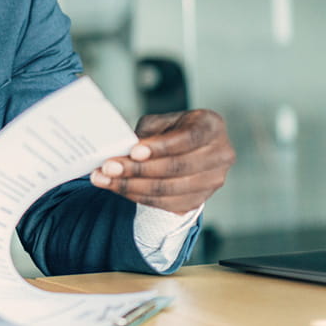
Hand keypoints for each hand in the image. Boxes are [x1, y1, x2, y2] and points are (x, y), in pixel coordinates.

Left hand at [90, 109, 235, 213]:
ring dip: (132, 186)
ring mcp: (213, 180)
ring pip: (170, 190)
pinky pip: (167, 204)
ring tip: (104, 180)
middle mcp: (220, 154)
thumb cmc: (173, 130)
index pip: (187, 138)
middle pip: (177, 167)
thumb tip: (125, 150)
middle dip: (138, 169)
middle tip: (108, 167)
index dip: (160, 147)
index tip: (134, 152)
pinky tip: (119, 189)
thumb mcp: (161, 122)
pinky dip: (139, 197)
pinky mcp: (200, 200)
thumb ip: (147, 133)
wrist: (188, 149)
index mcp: (212, 126)